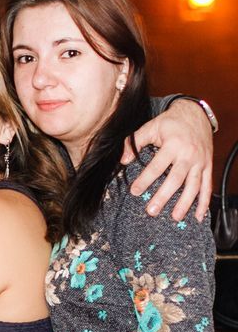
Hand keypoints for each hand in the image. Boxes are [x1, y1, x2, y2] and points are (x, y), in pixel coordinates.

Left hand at [123, 98, 211, 221]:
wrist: (196, 114)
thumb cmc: (170, 122)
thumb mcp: (150, 127)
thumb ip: (134, 142)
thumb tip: (123, 160)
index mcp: (173, 145)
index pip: (157, 166)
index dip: (145, 180)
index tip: (134, 191)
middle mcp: (189, 155)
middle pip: (176, 179)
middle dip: (163, 196)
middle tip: (151, 211)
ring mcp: (200, 162)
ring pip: (193, 186)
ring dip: (185, 203)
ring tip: (174, 217)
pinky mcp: (208, 166)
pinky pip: (207, 186)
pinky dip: (204, 202)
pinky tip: (198, 215)